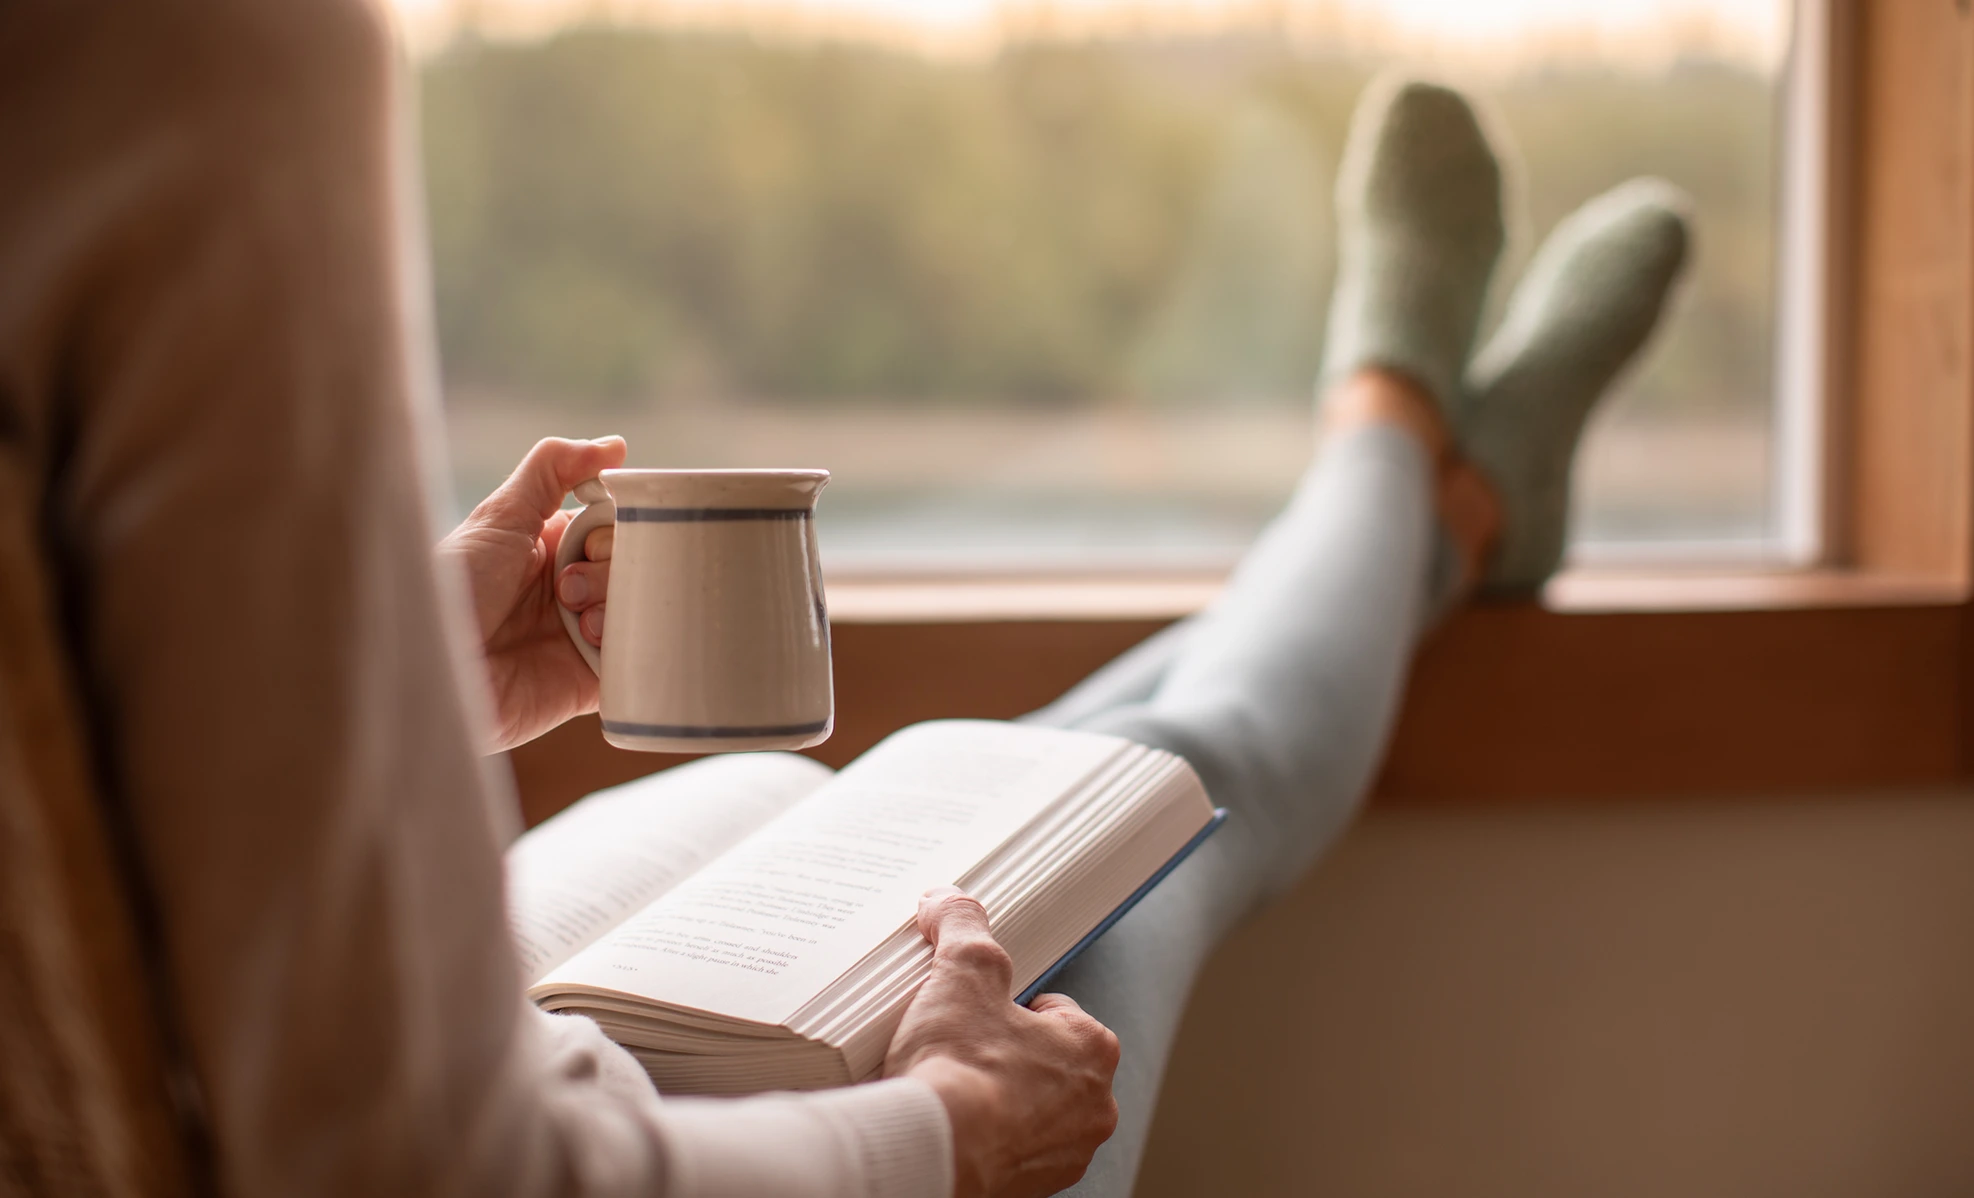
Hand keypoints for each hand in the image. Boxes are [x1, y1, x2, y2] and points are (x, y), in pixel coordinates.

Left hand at [436, 436, 625, 752]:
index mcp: (551, 548)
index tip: (585, 542)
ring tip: (578, 625)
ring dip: (615, 608)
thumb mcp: (501, 515)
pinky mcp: (590, 682)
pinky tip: (591, 643)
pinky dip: (630, 646)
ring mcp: (582, 637)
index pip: (614, 526)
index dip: (613, 529)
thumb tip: (617, 445)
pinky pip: (638, 659)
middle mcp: (571, 591)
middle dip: (609, 571)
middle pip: (632, 566)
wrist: (432, 669)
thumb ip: (554, 468)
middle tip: (568, 589)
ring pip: (640, 608)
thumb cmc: (454, 588)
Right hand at [884, 887, 1120, 1197]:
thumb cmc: (960, 1067)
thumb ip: (961, 925)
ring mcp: (1065, 1152)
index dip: (1009, 1006)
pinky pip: (1012, 1151)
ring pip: (1032, 1110)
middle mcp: (1094, 1106)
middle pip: (1045, 1062)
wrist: (934, 1151)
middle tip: (962, 1050)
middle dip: (1008, 1055)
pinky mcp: (1031, 1187)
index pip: (1055, 1010)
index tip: (979, 1013)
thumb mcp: (962, 970)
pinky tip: (955, 1126)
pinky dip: (988, 1139)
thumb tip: (947, 901)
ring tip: (954, 1089)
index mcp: (1093, 1048)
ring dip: (1000, 1099)